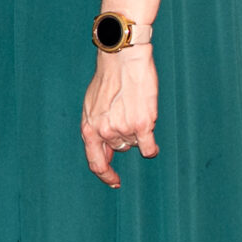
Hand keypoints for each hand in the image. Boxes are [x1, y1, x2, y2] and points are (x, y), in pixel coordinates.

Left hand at [81, 46, 158, 188]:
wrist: (122, 60)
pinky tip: (152, 142)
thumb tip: (104, 150)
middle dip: (125, 137)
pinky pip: (148, 147)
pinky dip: (151, 147)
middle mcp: (104, 132)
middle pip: (120, 148)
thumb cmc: (108, 79)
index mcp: (88, 128)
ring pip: (135, 143)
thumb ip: (96, 128)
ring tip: (136, 109)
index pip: (95, 163)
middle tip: (128, 116)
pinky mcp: (141, 124)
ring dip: (137, 132)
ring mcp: (123, 130)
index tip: (115, 181)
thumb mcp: (91, 106)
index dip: (105, 175)